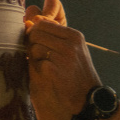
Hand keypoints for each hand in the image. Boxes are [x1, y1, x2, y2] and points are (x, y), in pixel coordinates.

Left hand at [24, 0, 100, 119]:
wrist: (88, 99)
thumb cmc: (77, 74)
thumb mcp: (73, 50)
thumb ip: (55, 36)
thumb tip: (32, 20)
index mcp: (74, 35)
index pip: (43, 23)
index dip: (34, 32)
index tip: (36, 43)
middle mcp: (70, 43)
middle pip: (36, 33)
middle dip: (31, 44)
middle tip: (37, 57)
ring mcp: (63, 56)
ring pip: (34, 47)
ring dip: (34, 58)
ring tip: (45, 67)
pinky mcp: (54, 70)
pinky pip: (35, 63)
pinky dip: (37, 69)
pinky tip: (47, 75)